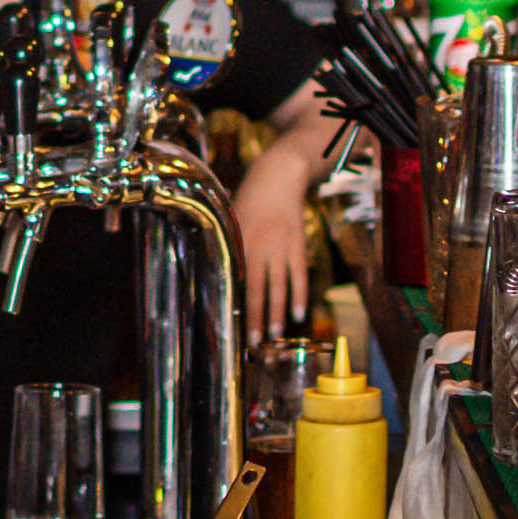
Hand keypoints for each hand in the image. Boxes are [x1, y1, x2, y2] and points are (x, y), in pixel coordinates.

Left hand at [231, 134, 314, 344]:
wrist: (278, 177)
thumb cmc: (249, 199)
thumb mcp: (231, 219)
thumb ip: (228, 245)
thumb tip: (218, 271)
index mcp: (238, 242)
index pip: (234, 280)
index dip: (233, 303)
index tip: (229, 324)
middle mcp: (258, 247)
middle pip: (255, 289)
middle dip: (253, 316)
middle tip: (252, 341)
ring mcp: (280, 247)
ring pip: (278, 286)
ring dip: (276, 312)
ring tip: (274, 335)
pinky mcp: (298, 245)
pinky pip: (299, 275)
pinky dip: (299, 294)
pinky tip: (299, 313)